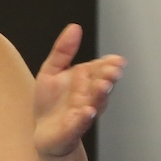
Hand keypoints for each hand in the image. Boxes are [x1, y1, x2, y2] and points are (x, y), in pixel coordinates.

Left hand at [33, 24, 124, 157]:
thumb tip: (75, 27)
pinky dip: (83, 118)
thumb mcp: (51, 71)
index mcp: (87, 81)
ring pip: (95, 104)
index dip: (110, 65)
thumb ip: (62, 51)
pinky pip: (79, 124)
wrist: (43, 134)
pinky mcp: (71, 130)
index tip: (117, 61)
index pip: (102, 70)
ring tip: (103, 86)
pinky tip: (86, 112)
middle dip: (108, 78)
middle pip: (102, 86)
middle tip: (113, 71)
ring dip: (100, 95)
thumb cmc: (51, 102)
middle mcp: (89, 97)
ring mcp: (82, 114)